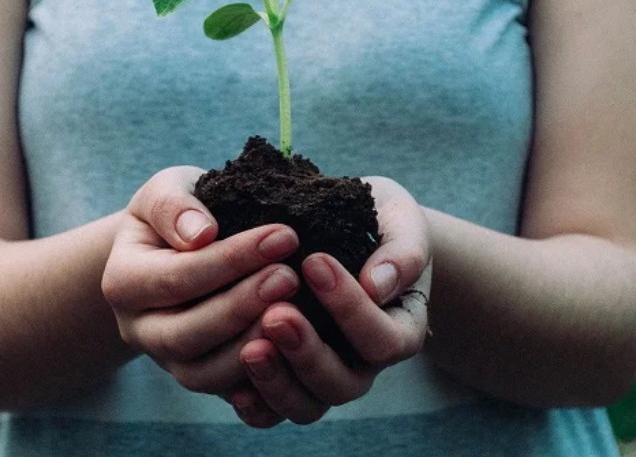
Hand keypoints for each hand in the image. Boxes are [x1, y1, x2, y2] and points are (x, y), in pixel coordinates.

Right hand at [101, 166, 301, 397]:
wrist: (175, 248)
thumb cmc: (178, 213)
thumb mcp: (167, 190)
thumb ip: (175, 205)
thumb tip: (201, 233)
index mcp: (123, 281)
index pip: (175, 277)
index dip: (230, 260)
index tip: (283, 235)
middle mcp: (138, 329)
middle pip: (185, 334)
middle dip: (241, 306)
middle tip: (291, 276)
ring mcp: (167, 361)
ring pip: (204, 374)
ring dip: (252, 345)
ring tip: (297, 311)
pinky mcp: (199, 378)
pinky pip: (227, 393)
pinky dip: (260, 379)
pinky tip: (295, 348)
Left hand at [229, 177, 431, 426]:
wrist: (351, 230)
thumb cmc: (380, 222)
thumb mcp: (401, 222)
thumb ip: (402, 252)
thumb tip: (377, 285)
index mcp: (400, 330)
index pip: (382, 339)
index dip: (350, 308)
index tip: (315, 262)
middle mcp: (363, 364)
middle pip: (342, 384)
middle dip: (307, 352)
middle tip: (276, 313)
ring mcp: (324, 378)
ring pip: (306, 406)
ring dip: (277, 381)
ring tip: (250, 347)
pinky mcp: (288, 381)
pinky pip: (272, 413)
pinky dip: (255, 404)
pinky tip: (233, 383)